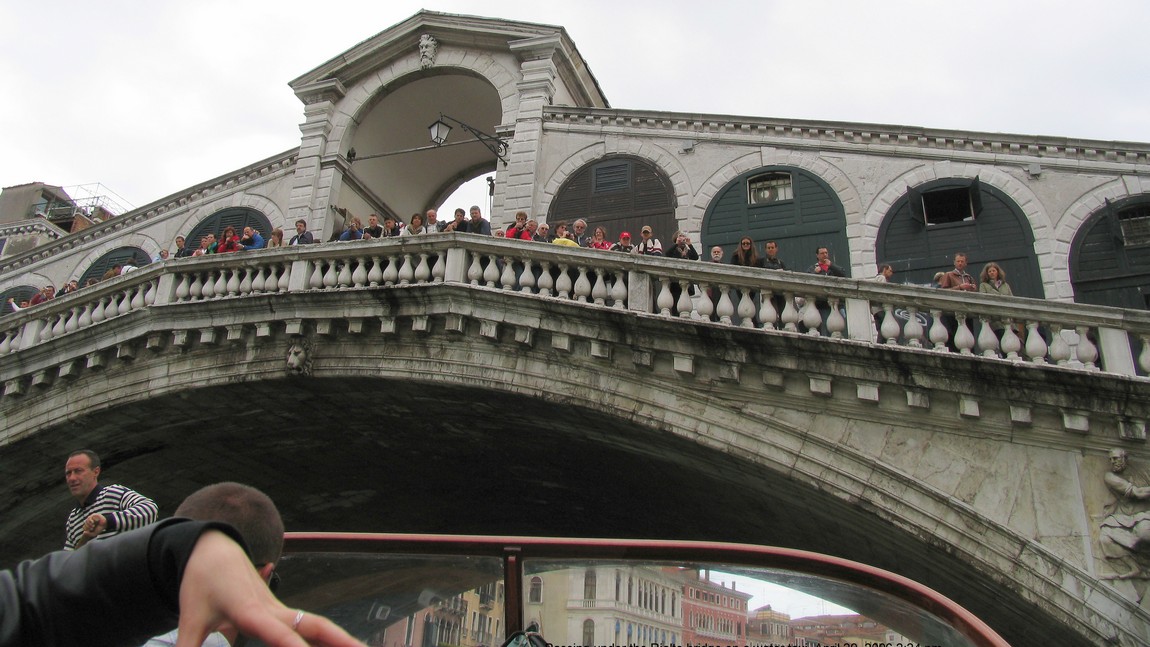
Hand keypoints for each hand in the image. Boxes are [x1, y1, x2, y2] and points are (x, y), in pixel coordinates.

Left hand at [83, 513, 106, 539]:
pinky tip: (93, 523)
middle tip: (92, 528)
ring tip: (93, 526)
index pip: (84, 527)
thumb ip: (89, 534)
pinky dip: (90, 521)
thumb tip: (84, 532)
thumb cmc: (99, 528)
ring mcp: (91, 518)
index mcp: (88, 525)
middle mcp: (89, 521)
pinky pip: (89, 518)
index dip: (86, 529)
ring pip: (86, 521)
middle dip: (87, 527)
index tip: (90, 530)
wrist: (105, 524)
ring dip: (89, 525)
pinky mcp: (93, 515)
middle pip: (85, 524)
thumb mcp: (94, 533)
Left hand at [174, 531, 363, 646]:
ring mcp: (280, 609)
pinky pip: (310, 627)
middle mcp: (272, 608)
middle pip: (314, 626)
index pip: (278, 633)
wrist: (212, 550)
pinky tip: (344, 645)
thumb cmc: (200, 584)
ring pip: (318, 625)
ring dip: (342, 639)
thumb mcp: (188, 619)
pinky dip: (328, 639)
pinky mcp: (281, 612)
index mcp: (249, 609)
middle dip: (339, 641)